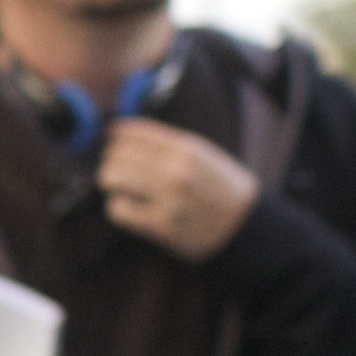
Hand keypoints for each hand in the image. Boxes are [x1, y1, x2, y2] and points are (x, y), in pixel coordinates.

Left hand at [96, 116, 258, 258]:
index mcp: (189, 150)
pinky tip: (127, 206)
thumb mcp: (204, 154)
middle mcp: (178, 172)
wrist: (245, 225)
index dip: (118, 137)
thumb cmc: (219, 186)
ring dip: (110, 180)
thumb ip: (166, 142)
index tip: (114, 142)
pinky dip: (117, 206)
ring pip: (112, 178)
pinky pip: (118, 210)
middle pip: (118, 156)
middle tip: (116, 167)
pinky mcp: (161, 227)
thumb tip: (117, 129)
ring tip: (119, 185)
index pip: (134, 134)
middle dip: (112, 160)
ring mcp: (169, 200)